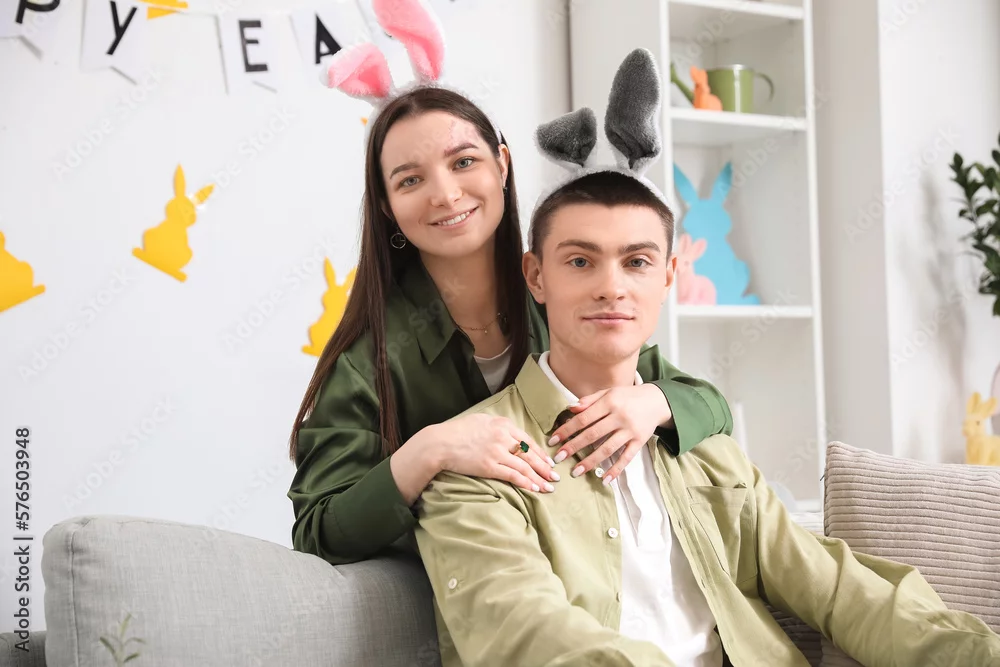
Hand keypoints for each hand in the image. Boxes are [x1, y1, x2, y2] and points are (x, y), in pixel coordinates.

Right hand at [429, 413, 559, 492]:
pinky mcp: (490, 466)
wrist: (441, 442)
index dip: (540, 453)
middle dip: (545, 467)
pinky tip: (534, 489)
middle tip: (555, 476)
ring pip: (525, 466)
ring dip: (539, 478)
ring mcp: (497, 452)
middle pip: (530, 454)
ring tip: (549, 487)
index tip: (548, 461)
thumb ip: (496, 425)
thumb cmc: (457, 431)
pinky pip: (513, 475)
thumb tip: (507, 433)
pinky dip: (526, 482)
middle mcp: (503, 437)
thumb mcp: (481, 420)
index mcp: (502, 424)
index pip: (527, 440)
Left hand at [548, 385, 671, 483]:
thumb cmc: (628, 396)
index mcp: (609, 402)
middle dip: (574, 447)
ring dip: (590, 461)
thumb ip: (589, 400)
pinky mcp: (640, 441)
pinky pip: (626, 458)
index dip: (567, 430)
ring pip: (607, 448)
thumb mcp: (609, 392)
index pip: (583, 418)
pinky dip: (615, 470)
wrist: (657, 401)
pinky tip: (604, 479)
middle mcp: (619, 416)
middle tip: (558, 458)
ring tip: (576, 471)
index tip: (553, 440)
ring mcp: (630, 430)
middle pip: (593, 434)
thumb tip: (570, 409)